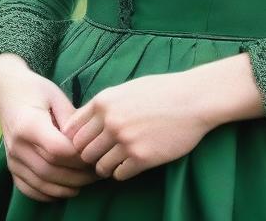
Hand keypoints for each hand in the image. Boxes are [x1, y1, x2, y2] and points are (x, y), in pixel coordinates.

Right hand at [0, 54, 100, 202]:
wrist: (7, 91)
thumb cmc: (35, 89)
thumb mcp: (56, 96)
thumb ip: (71, 119)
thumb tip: (87, 142)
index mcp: (28, 124)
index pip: (57, 149)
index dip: (78, 155)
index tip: (95, 153)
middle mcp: (17, 145)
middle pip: (50, 170)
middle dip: (78, 175)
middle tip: (97, 171)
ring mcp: (12, 158)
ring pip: (41, 183)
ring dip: (67, 187)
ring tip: (86, 181)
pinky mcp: (11, 166)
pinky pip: (29, 189)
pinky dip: (48, 194)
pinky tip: (65, 189)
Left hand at [58, 71, 213, 181]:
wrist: (192, 99)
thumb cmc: (161, 91)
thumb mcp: (126, 89)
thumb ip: (103, 105)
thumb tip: (82, 123)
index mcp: (103, 102)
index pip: (73, 130)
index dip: (78, 139)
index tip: (89, 142)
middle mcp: (110, 121)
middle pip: (82, 151)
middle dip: (90, 155)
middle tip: (102, 154)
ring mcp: (125, 141)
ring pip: (98, 166)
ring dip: (105, 166)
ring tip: (118, 159)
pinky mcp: (141, 158)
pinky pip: (118, 175)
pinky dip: (121, 172)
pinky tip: (131, 163)